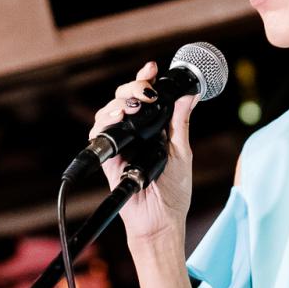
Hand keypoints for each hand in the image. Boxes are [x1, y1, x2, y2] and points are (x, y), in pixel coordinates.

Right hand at [87, 61, 198, 242]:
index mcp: (154, 130)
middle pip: (125, 99)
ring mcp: (121, 144)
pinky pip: (98, 134)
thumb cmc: (173, 192)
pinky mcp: (108, 157)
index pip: (147, 98)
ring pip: (109, 111)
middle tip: (144, 89)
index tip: (152, 68)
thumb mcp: (182, 152)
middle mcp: (136, 134)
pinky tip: (117, 116)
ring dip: (118, 101)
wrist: (160, 220)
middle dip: (132, 86)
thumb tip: (190, 96)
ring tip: (132, 103)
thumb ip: (180, 123)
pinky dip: (104, 121)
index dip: (145, 80)